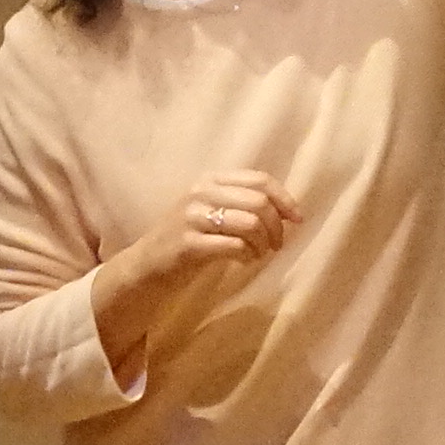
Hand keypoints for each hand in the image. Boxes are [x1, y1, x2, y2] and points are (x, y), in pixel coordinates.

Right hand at [130, 169, 299, 294]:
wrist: (147, 266)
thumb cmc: (188, 239)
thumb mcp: (212, 210)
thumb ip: (243, 203)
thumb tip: (287, 211)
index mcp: (210, 179)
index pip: (259, 179)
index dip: (285, 199)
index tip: (297, 219)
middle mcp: (201, 192)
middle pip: (259, 202)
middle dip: (276, 226)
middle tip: (276, 245)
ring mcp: (192, 217)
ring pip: (250, 223)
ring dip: (263, 243)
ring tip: (258, 254)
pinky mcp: (188, 243)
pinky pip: (234, 246)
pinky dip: (247, 256)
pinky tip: (243, 261)